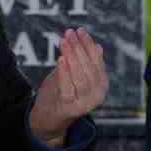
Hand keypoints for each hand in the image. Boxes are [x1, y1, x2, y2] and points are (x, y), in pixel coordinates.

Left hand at [29, 28, 107, 145]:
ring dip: (71, 57)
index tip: (78, 30)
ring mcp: (85, 103)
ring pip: (79, 77)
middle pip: (88, 67)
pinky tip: (60, 60)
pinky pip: (67, 88)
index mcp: (101, 84)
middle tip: (68, 33)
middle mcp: (97, 94)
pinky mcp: (71, 109)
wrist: (50, 119)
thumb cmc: (62, 94)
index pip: (97, 60)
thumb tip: (98, 46)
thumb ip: (83, 62)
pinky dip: (64, 74)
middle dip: (78, 48)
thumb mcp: (73, 75)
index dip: (88, 44)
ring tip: (63, 42)